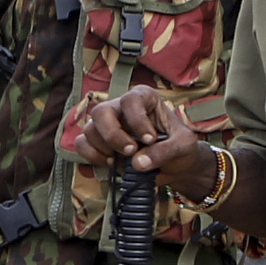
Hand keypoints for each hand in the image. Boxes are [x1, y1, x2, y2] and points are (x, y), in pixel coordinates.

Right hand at [72, 82, 194, 174]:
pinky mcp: (98, 142)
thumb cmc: (180, 147)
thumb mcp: (183, 146)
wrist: (174, 165)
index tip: (150, 140)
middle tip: (130, 151)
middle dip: (113, 135)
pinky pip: (81, 144)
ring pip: (90, 129)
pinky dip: (92, 155)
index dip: (137, 120)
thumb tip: (138, 162)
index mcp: (144, 99)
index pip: (131, 100)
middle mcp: (121, 108)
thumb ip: (164, 151)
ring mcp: (107, 125)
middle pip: (101, 112)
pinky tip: (111, 162)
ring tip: (124, 159)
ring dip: (104, 148)